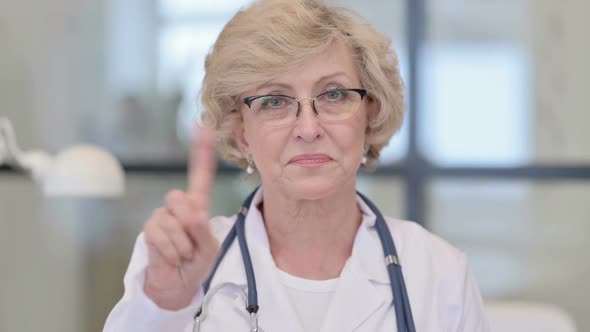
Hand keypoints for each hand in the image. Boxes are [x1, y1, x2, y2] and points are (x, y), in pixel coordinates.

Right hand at [143, 125, 218, 309]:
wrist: (177, 286)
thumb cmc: (196, 264)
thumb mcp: (209, 249)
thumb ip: (203, 230)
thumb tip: (192, 214)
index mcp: (198, 206)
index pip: (200, 176)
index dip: (201, 152)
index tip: (201, 127)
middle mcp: (179, 207)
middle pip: (178, 197)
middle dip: (187, 221)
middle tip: (192, 242)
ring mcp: (162, 217)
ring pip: (170, 220)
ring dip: (182, 244)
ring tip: (183, 254)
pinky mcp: (150, 230)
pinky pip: (159, 234)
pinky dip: (171, 251)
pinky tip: (173, 258)